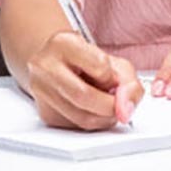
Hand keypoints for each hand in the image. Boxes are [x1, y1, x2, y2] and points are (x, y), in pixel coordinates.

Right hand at [25, 31, 144, 130]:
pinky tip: (92, 111)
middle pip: (85, 96)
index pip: (99, 66)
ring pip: (81, 118)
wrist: (59, 66)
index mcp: (64, 43)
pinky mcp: (45, 113)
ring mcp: (41, 90)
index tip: (112, 80)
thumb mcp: (114, 62)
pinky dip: (92, 123)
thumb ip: (129, 83)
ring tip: (106, 107)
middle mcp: (45, 65)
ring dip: (104, 118)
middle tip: (119, 105)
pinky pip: (76, 127)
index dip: (113, 78)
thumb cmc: (87, 62)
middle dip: (111, 106)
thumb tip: (125, 110)